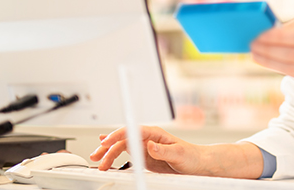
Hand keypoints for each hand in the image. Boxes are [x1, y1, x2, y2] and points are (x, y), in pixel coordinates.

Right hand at [90, 126, 206, 173]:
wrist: (197, 163)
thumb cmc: (191, 155)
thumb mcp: (179, 153)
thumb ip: (163, 149)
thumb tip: (149, 145)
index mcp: (154, 133)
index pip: (132, 131)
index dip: (118, 135)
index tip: (106, 141)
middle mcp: (147, 138)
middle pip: (123, 139)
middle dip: (108, 146)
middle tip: (97, 156)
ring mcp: (144, 147)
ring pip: (121, 146)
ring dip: (108, 153)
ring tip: (98, 161)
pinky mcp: (144, 156)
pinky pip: (126, 153)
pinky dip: (114, 155)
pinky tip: (105, 154)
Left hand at [251, 13, 293, 97]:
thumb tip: (270, 32)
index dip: (276, 37)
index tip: (259, 35)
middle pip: (291, 54)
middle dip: (268, 50)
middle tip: (251, 44)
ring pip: (289, 67)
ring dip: (268, 61)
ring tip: (254, 54)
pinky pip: (292, 73)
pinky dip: (276, 67)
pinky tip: (265, 60)